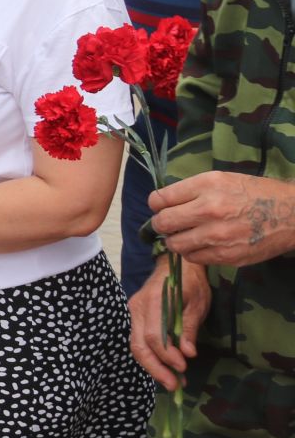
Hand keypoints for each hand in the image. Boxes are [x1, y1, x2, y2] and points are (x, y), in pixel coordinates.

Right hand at [129, 259, 209, 389]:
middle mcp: (137, 308)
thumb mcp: (197, 304)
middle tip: (174, 386)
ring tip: (173, 382)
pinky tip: (166, 368)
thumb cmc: (191, 282)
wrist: (176, 265)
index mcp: (153, 302)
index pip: (153, 336)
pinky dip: (152, 358)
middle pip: (138, 345)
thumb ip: (190, 328)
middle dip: (155, 368)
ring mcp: (133, 313)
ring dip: (154, 367)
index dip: (166, 355)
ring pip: (137, 346)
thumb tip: (187, 353)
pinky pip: (140, 342)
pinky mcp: (136, 318)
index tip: (183, 367)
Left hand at [150, 172, 294, 267]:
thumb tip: (163, 202)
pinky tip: (202, 244)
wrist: (292, 215)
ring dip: (175, 240)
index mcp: (207, 185)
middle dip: (161, 224)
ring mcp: (218, 235)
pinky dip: (193, 252)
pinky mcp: (227, 255)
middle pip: (162, 223)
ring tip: (185, 235)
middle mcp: (210, 209)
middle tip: (168, 224)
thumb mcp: (223, 179)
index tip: (160, 207)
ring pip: (175, 244)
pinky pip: (194, 258)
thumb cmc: (256, 193)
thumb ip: (192, 190)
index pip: (160, 199)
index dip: (156, 204)